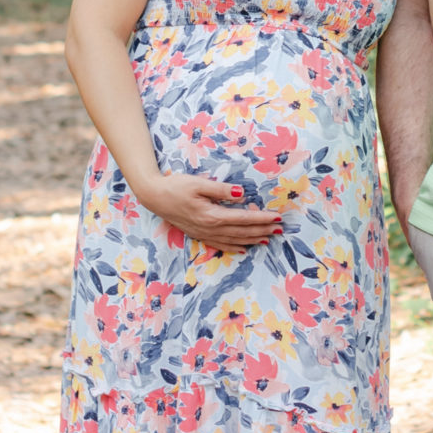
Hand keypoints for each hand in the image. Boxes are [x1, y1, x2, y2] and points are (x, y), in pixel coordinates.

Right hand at [146, 176, 283, 250]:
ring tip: (268, 239)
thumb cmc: (175, 186)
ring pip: (233, 240)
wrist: (153, 197)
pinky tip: (244, 249)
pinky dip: (234, 248)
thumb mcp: (199, 183)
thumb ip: (222, 190)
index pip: (243, 219)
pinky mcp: (198, 234)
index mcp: (211, 215)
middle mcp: (209, 228)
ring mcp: (204, 234)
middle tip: (279, 229)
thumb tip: (242, 194)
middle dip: (262, 230)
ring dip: (252, 240)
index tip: (277, 217)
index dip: (261, 218)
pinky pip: (220, 245)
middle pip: (241, 232)